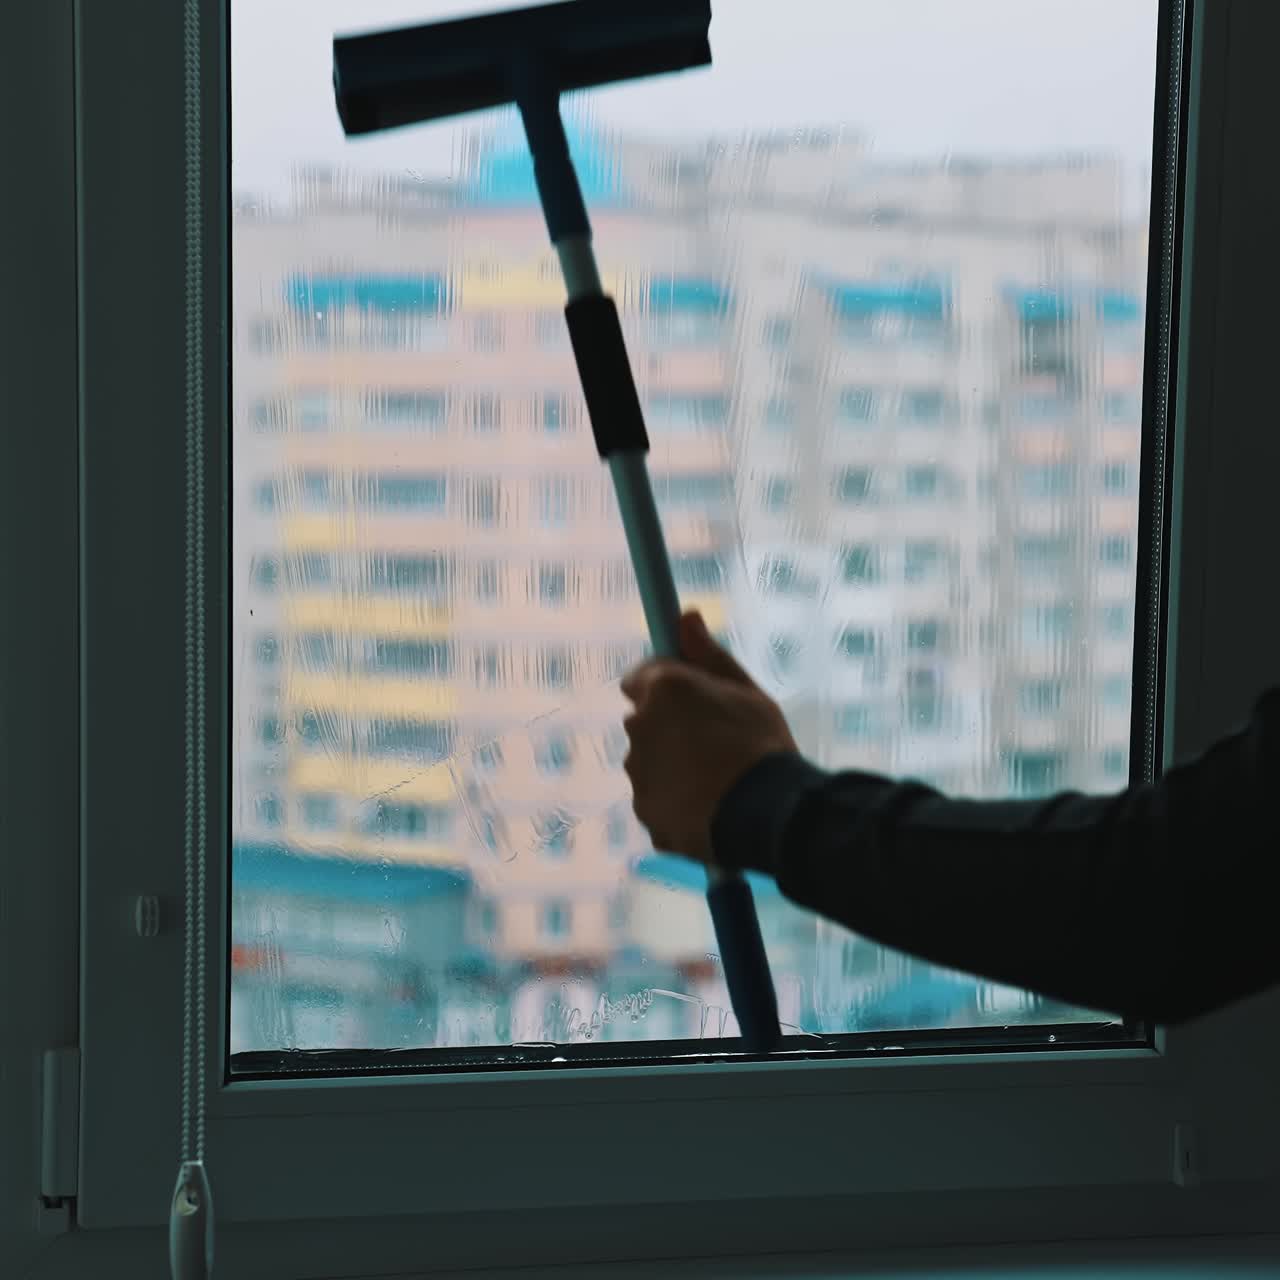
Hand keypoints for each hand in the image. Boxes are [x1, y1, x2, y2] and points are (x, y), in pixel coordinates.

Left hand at [620, 611, 797, 864]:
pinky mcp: (644, 811)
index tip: (691, 697)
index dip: (666, 685)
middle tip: (715, 742)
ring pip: (651, 762)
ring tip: (717, 781)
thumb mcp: (747, 691)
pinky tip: (710, 807)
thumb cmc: (762, 746)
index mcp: (663, 689)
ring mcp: (639, 773)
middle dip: (671, 727)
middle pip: (646, 721)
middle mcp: (639, 727)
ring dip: (672, 766)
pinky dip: (676, 801)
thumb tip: (685, 616)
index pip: (641, 676)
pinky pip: (658, 799)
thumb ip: (709, 655)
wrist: (769, 816)